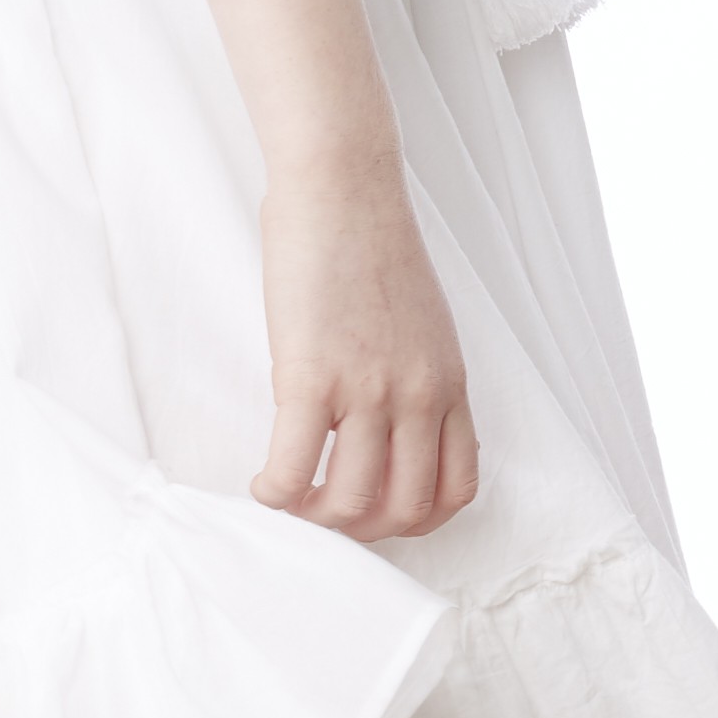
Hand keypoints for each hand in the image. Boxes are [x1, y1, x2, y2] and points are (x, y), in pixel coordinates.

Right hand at [256, 160, 478, 532]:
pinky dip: (275, 494)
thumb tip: (386, 424)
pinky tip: (261, 484)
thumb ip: (416, 377)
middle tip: (325, 512)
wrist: (343, 186)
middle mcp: (419, 395)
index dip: (416, 519)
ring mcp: (369, 390)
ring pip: (352, 501)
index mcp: (450, 384)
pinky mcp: (312, 377)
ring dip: (316, 518)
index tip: (378, 513)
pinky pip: (294, 468)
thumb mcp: (423, 322)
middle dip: (363, 531)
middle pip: (406, 508)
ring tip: (289, 499)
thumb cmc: (371, 244)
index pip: (457, 487)